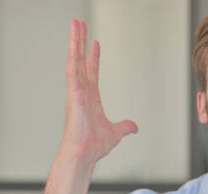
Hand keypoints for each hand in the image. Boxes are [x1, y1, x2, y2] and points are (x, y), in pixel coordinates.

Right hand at [60, 20, 137, 164]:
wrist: (84, 156)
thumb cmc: (94, 146)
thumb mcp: (116, 133)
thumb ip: (124, 127)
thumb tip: (134, 127)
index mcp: (91, 98)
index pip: (92, 72)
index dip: (93, 58)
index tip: (95, 43)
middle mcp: (82, 92)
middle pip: (81, 61)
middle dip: (80, 42)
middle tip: (78, 24)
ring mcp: (76, 92)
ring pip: (75, 61)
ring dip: (75, 42)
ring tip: (75, 24)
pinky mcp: (74, 96)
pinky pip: (73, 72)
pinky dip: (73, 58)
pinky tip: (74, 44)